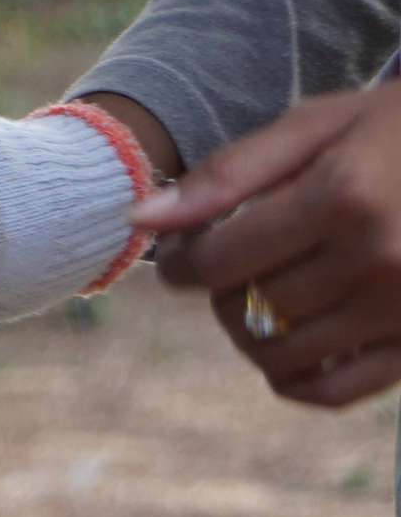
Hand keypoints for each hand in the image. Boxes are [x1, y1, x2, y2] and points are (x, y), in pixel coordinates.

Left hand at [136, 81, 400, 408]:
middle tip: (230, 266)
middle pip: (248, 307)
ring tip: (262, 298)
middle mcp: (379, 260)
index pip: (215, 262)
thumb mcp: (320, 124)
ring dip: (250, 334)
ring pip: (280, 355)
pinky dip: (295, 380)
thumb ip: (230, 173)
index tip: (179, 255)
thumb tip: (140, 219)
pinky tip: (291, 347)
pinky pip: (334, 392)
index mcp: (344, 199)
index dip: (179, 264)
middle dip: (220, 291)